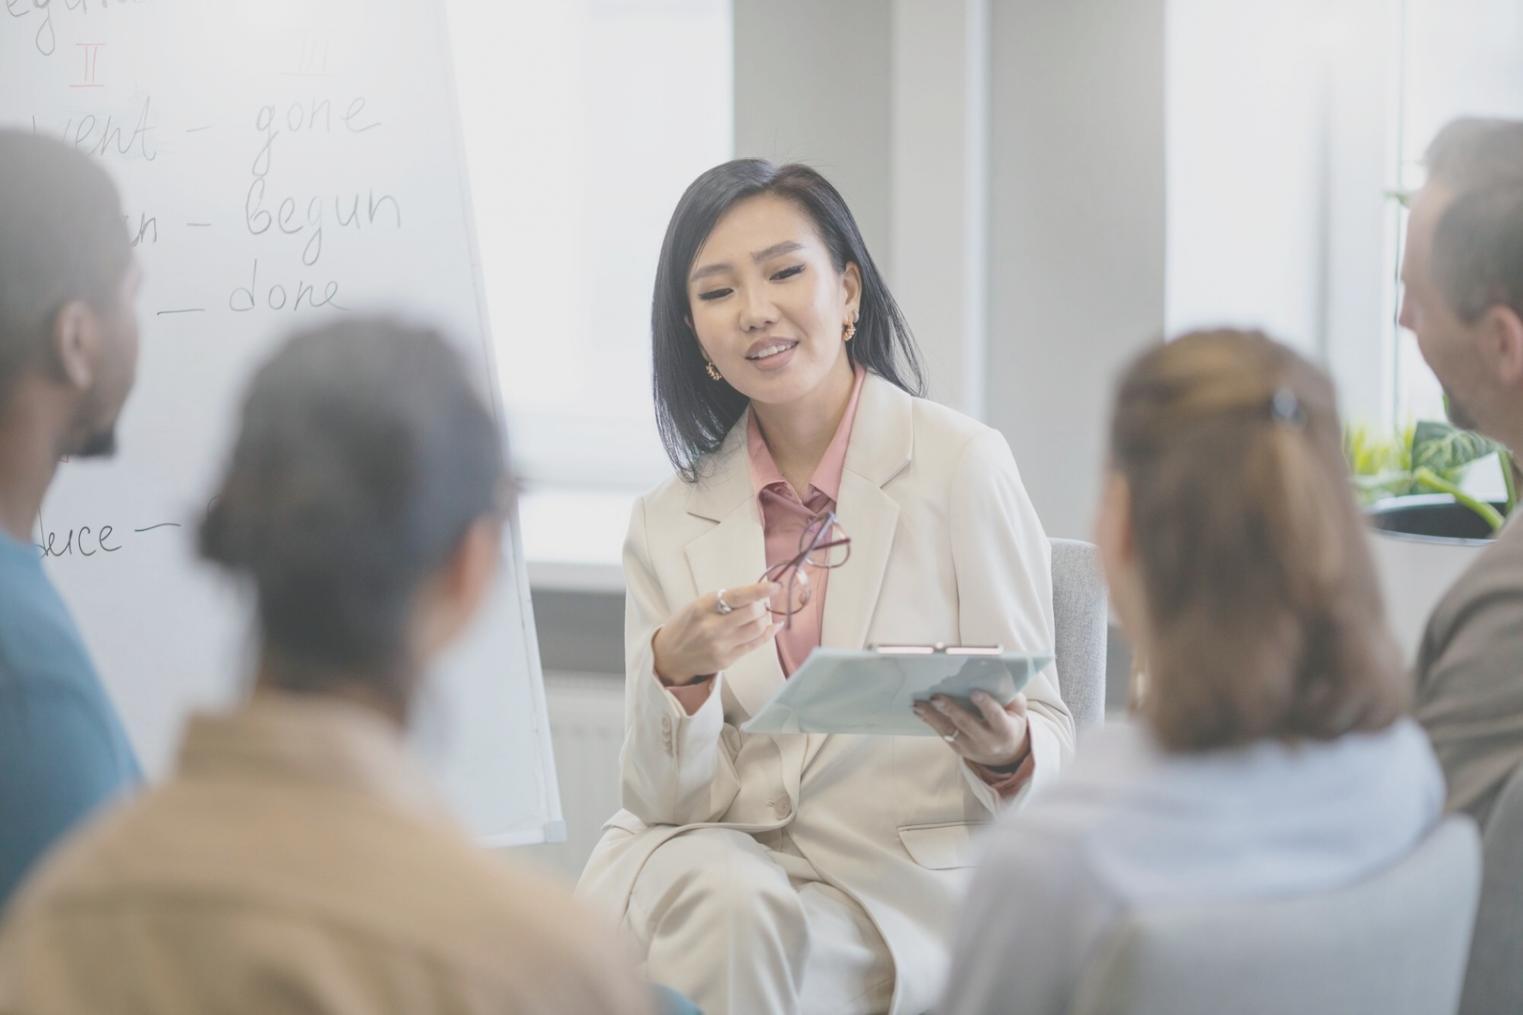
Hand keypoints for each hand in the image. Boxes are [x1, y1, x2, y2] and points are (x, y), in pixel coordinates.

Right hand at [652, 581, 779, 685]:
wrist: (669, 656)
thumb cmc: (685, 626)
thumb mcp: (697, 605)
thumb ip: (723, 600)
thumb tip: (756, 593)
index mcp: (703, 607)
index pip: (738, 596)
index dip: (760, 590)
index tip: (774, 586)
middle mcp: (712, 627)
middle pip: (752, 612)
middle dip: (762, 605)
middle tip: (761, 602)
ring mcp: (720, 645)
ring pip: (757, 628)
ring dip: (764, 618)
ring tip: (761, 615)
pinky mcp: (727, 659)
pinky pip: (755, 644)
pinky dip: (768, 633)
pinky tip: (772, 626)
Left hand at [913, 692, 1030, 768]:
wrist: (1005, 753)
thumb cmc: (1010, 723)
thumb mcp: (1017, 710)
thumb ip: (1009, 694)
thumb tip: (996, 675)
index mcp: (1006, 730)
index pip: (995, 716)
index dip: (985, 704)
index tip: (974, 692)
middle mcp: (988, 741)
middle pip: (967, 724)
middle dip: (950, 709)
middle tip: (936, 697)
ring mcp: (971, 747)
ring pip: (949, 731)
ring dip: (932, 716)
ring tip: (919, 704)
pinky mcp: (958, 749)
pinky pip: (943, 734)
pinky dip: (930, 721)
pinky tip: (920, 711)